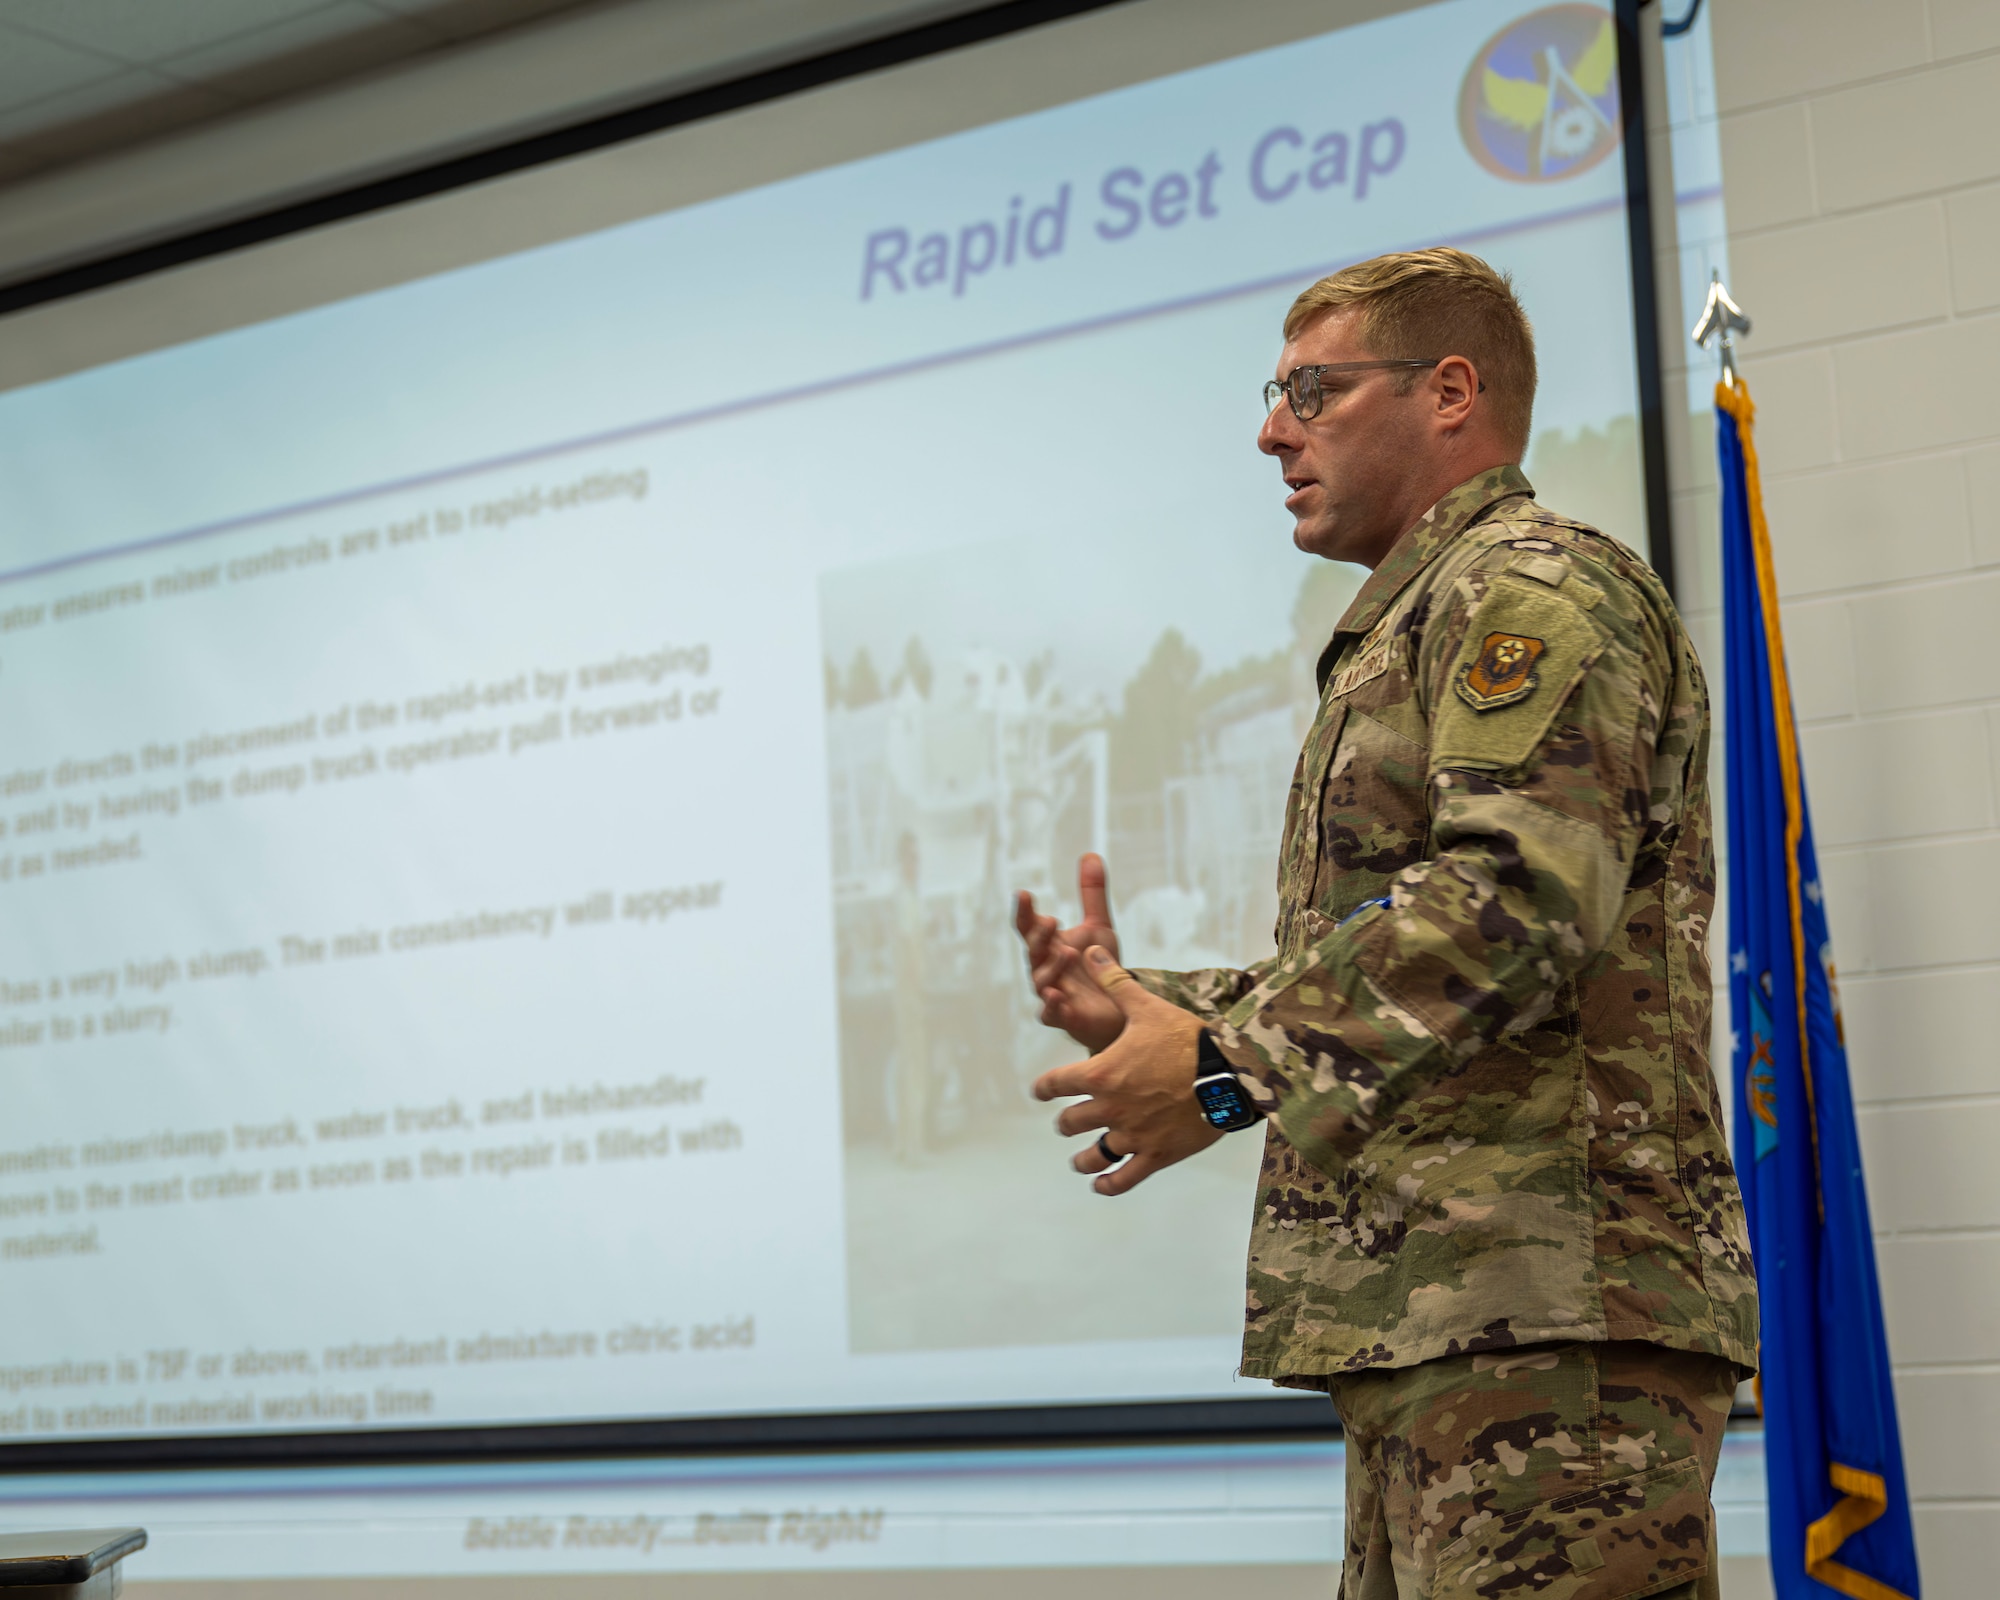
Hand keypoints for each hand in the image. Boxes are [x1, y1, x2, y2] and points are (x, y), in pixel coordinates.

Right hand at [1014, 852, 1124, 1051]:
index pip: (1029, 926)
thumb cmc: (1101, 967)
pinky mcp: (1063, 1018)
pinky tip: (1056, 995)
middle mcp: (1044, 968)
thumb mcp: (1099, 926)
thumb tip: (1090, 854)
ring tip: (1067, 953)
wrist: (1119, 1009)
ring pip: (1041, 980)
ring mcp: (1051, 993)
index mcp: (1049, 945)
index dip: (1024, 911)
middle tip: (1051, 922)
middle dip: (1039, 936)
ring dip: (1052, 966)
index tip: (1024, 893)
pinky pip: (1049, 1013)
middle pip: (1033, 950)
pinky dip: (1051, 1005)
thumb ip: (1092, 894)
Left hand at [1032, 946, 1221, 1195]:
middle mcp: (1109, 1108)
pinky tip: (1102, 1184)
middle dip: (1066, 1122)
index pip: (1056, 1084)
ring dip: (1083, 1158)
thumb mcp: (1146, 1006)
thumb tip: (1090, 951)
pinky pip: (1125, 1178)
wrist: (1227, 1073)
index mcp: (1100, 1073)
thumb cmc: (1185, 1038)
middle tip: (1066, 1122)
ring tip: (1079, 1160)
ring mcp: (1132, 1135)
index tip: (1039, 1092)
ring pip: (1094, 1155)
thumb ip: (1114, 982)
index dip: (1043, 1088)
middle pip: (1071, 1122)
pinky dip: (1110, 1184)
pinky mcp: (1156, 1154)